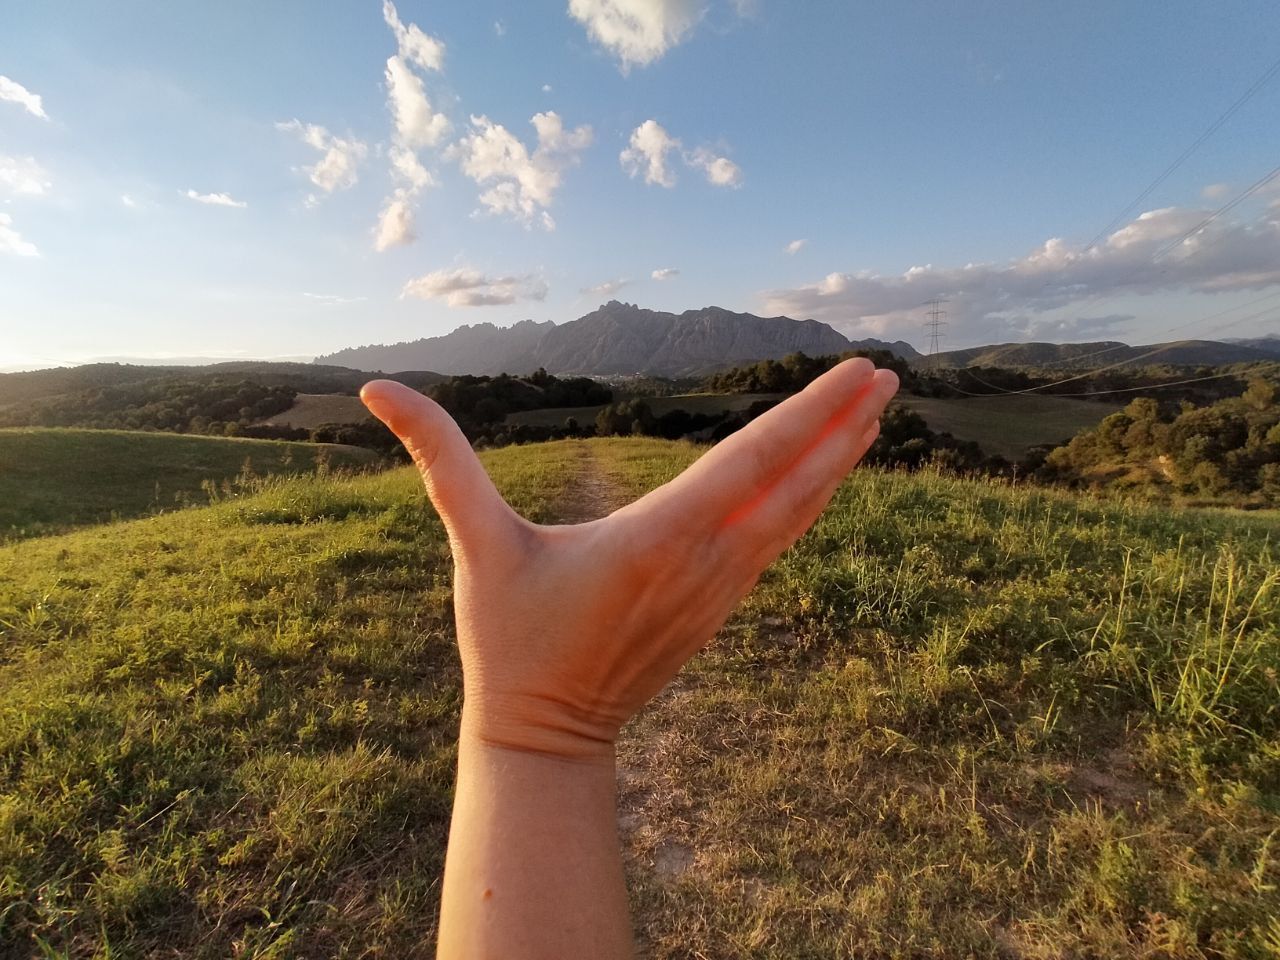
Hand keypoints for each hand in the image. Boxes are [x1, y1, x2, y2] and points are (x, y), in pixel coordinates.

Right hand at [361, 358, 898, 760]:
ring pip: (797, 517)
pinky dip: (811, 503)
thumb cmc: (509, 641)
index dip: (809, 413)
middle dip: (845, 427)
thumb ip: (439, 461)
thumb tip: (378, 389)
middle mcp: (705, 562)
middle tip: (891, 375)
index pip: (751, 461)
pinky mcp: (719, 607)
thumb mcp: (476, 546)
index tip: (859, 373)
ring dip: (838, 464)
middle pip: (795, 485)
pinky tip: (824, 482)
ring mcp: (720, 590)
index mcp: (657, 539)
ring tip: (876, 418)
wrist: (545, 740)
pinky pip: (780, 544)